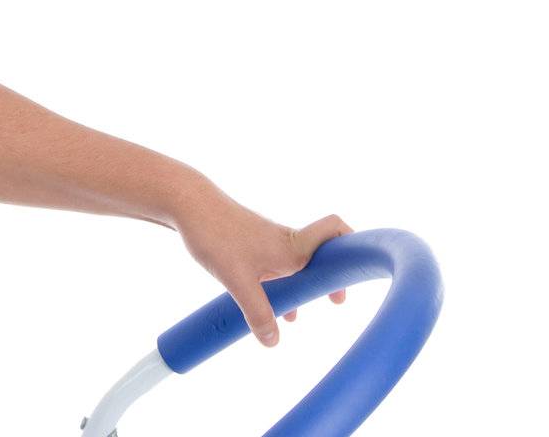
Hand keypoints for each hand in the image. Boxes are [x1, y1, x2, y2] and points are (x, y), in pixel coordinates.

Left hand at [173, 187, 352, 347]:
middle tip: (335, 300)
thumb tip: (273, 342)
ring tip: (298, 313)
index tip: (359, 270)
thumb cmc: (216, 236)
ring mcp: (269, 241)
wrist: (188, 205)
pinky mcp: (252, 243)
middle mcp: (287, 241)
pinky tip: (266, 301)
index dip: (354, 244)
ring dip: (302, 284)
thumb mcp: (237, 281)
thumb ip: (258, 312)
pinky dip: (279, 282)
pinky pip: (276, 264)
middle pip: (321, 254)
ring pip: (296, 263)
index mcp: (293, 246)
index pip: (335, 230)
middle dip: (330, 277)